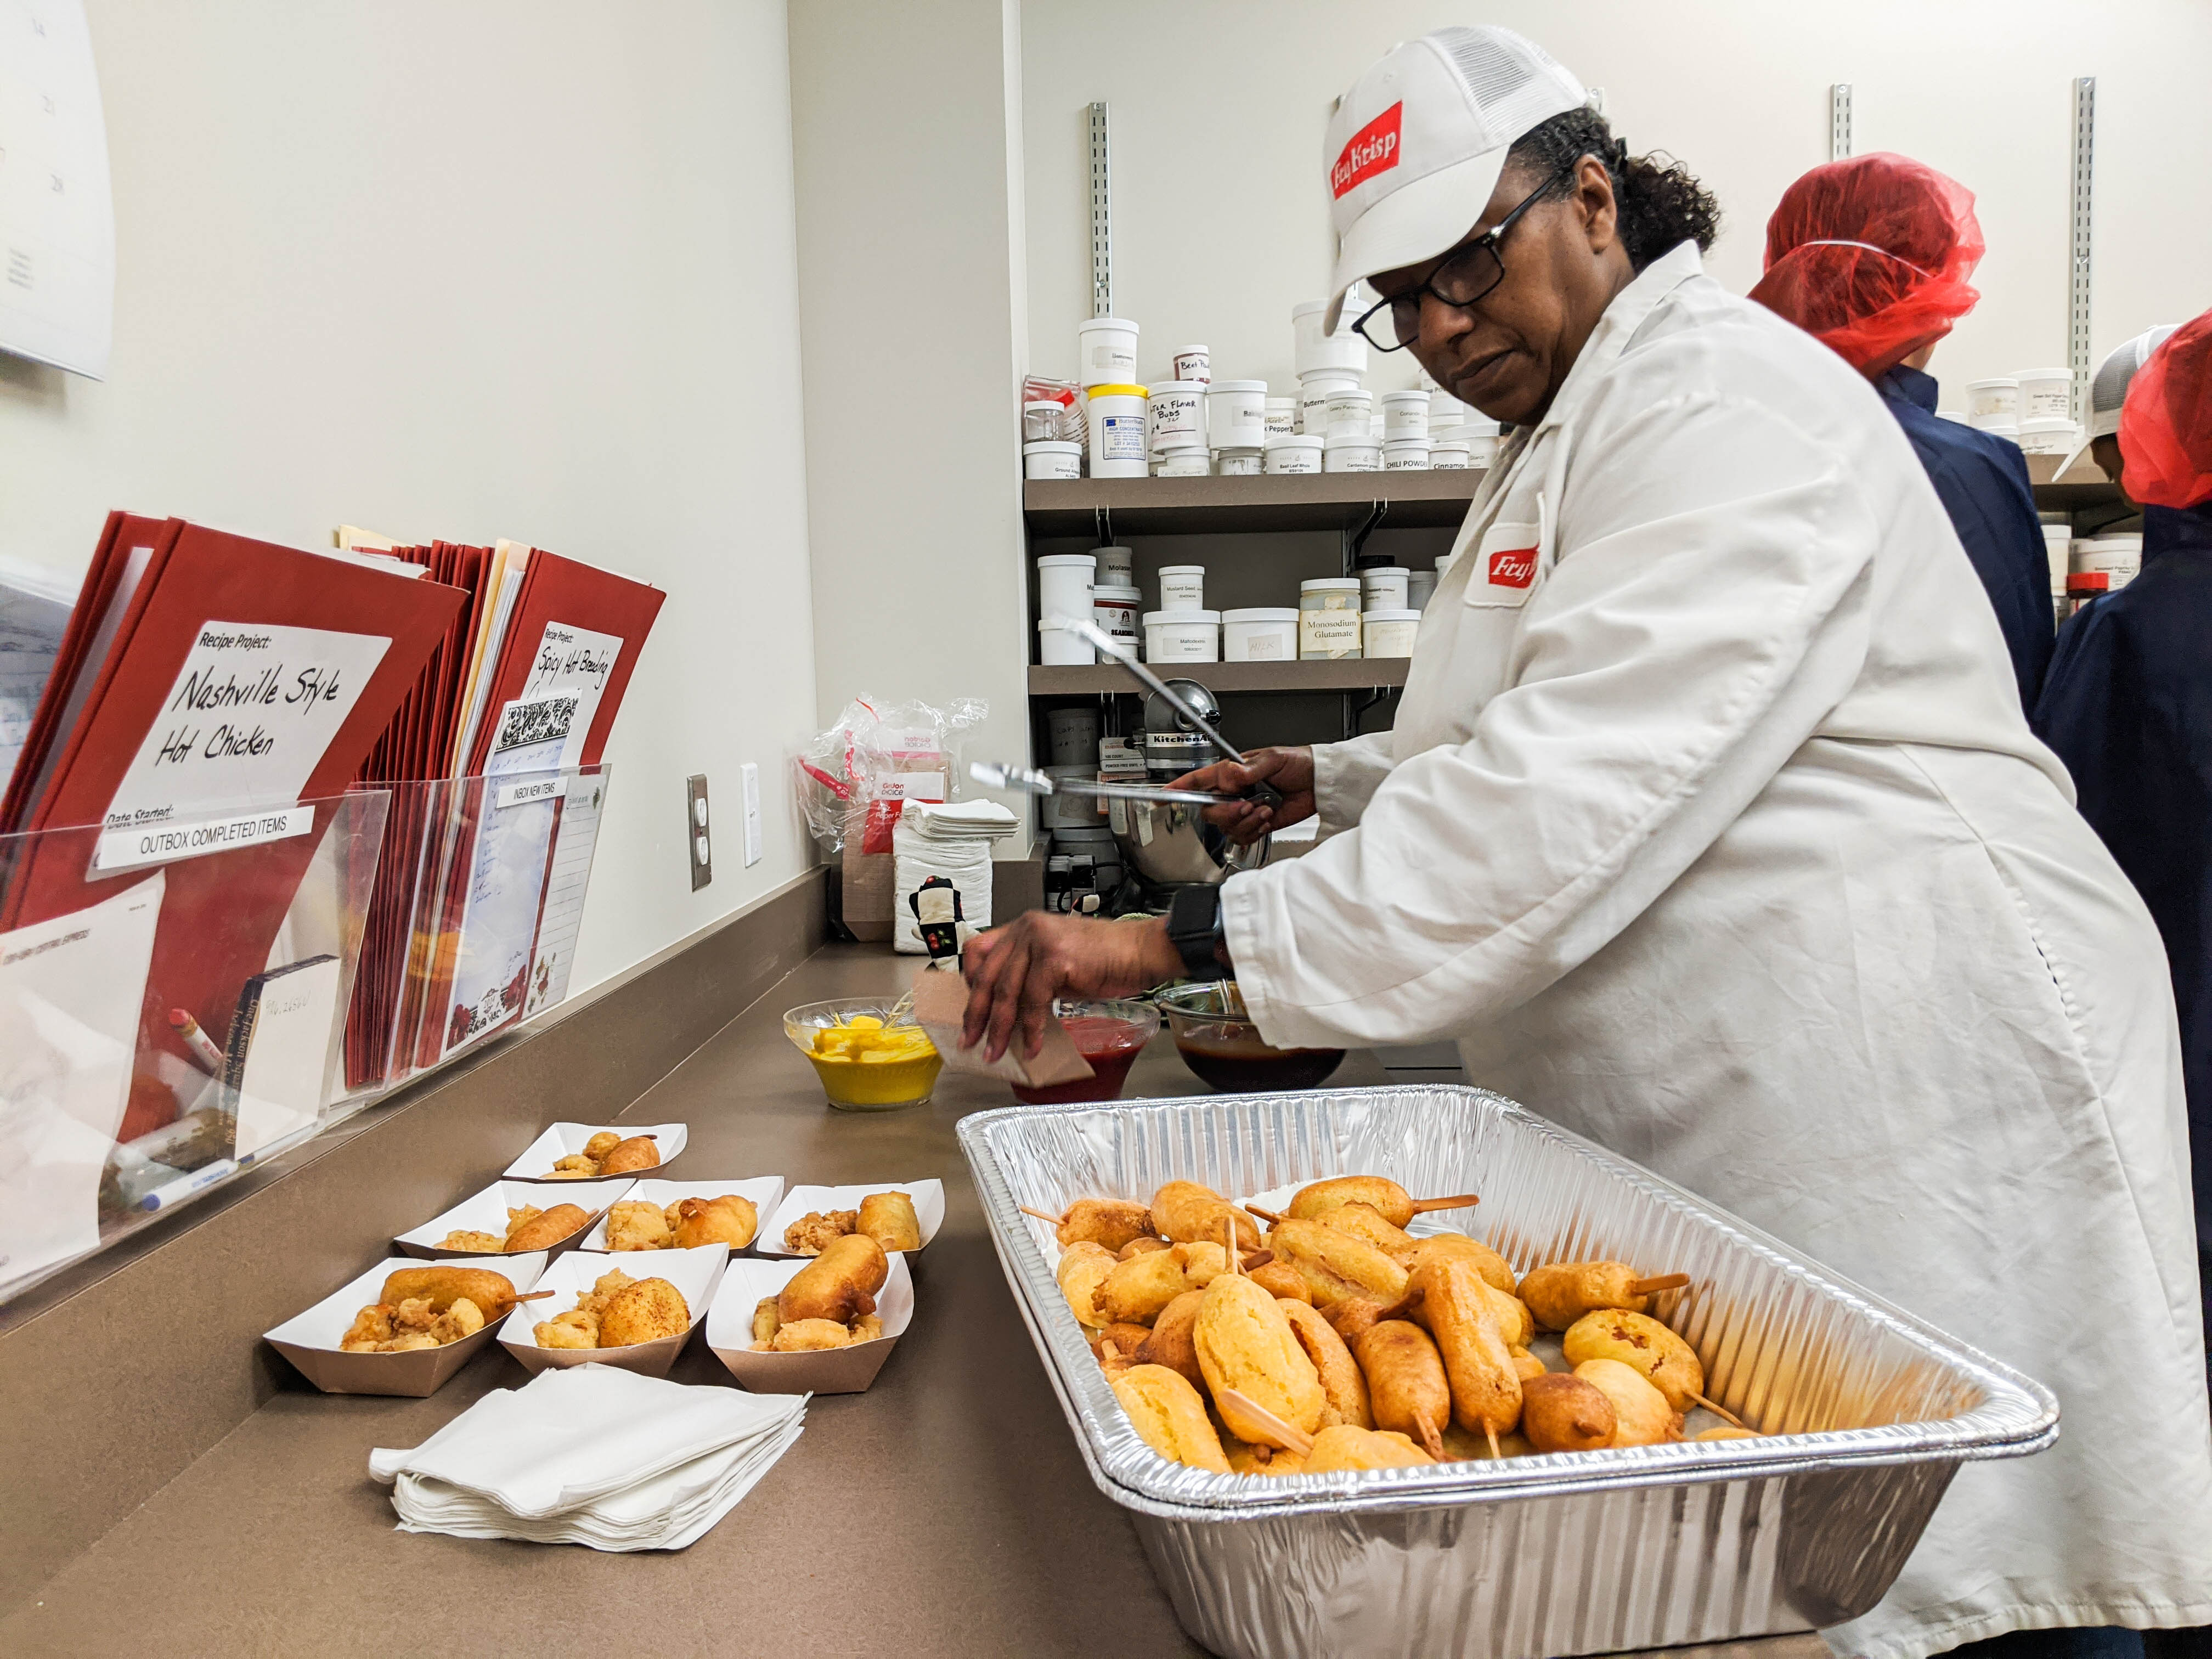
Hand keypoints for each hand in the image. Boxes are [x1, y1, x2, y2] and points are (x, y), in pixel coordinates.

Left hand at [961, 912, 1182, 1062]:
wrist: (1141, 952)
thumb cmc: (1107, 959)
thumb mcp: (1058, 961)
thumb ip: (1030, 974)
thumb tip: (1008, 1009)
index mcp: (1024, 927)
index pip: (979, 951)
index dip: (969, 982)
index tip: (970, 1009)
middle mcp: (1027, 929)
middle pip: (987, 975)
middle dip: (975, 1014)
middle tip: (969, 1040)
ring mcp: (1040, 941)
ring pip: (1006, 991)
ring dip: (999, 1029)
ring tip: (995, 1052)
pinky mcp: (1055, 958)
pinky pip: (1033, 1001)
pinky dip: (1030, 1029)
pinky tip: (1032, 1047)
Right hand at [1169, 746, 1315, 845]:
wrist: (1318, 783)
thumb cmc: (1298, 763)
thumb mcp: (1273, 758)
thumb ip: (1249, 768)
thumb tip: (1230, 773)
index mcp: (1231, 772)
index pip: (1197, 780)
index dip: (1177, 788)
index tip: (1161, 795)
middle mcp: (1233, 792)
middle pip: (1209, 810)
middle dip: (1226, 812)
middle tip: (1246, 805)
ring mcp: (1243, 809)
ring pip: (1226, 826)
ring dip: (1246, 821)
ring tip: (1264, 810)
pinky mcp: (1255, 824)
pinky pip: (1242, 836)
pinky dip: (1254, 831)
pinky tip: (1267, 819)